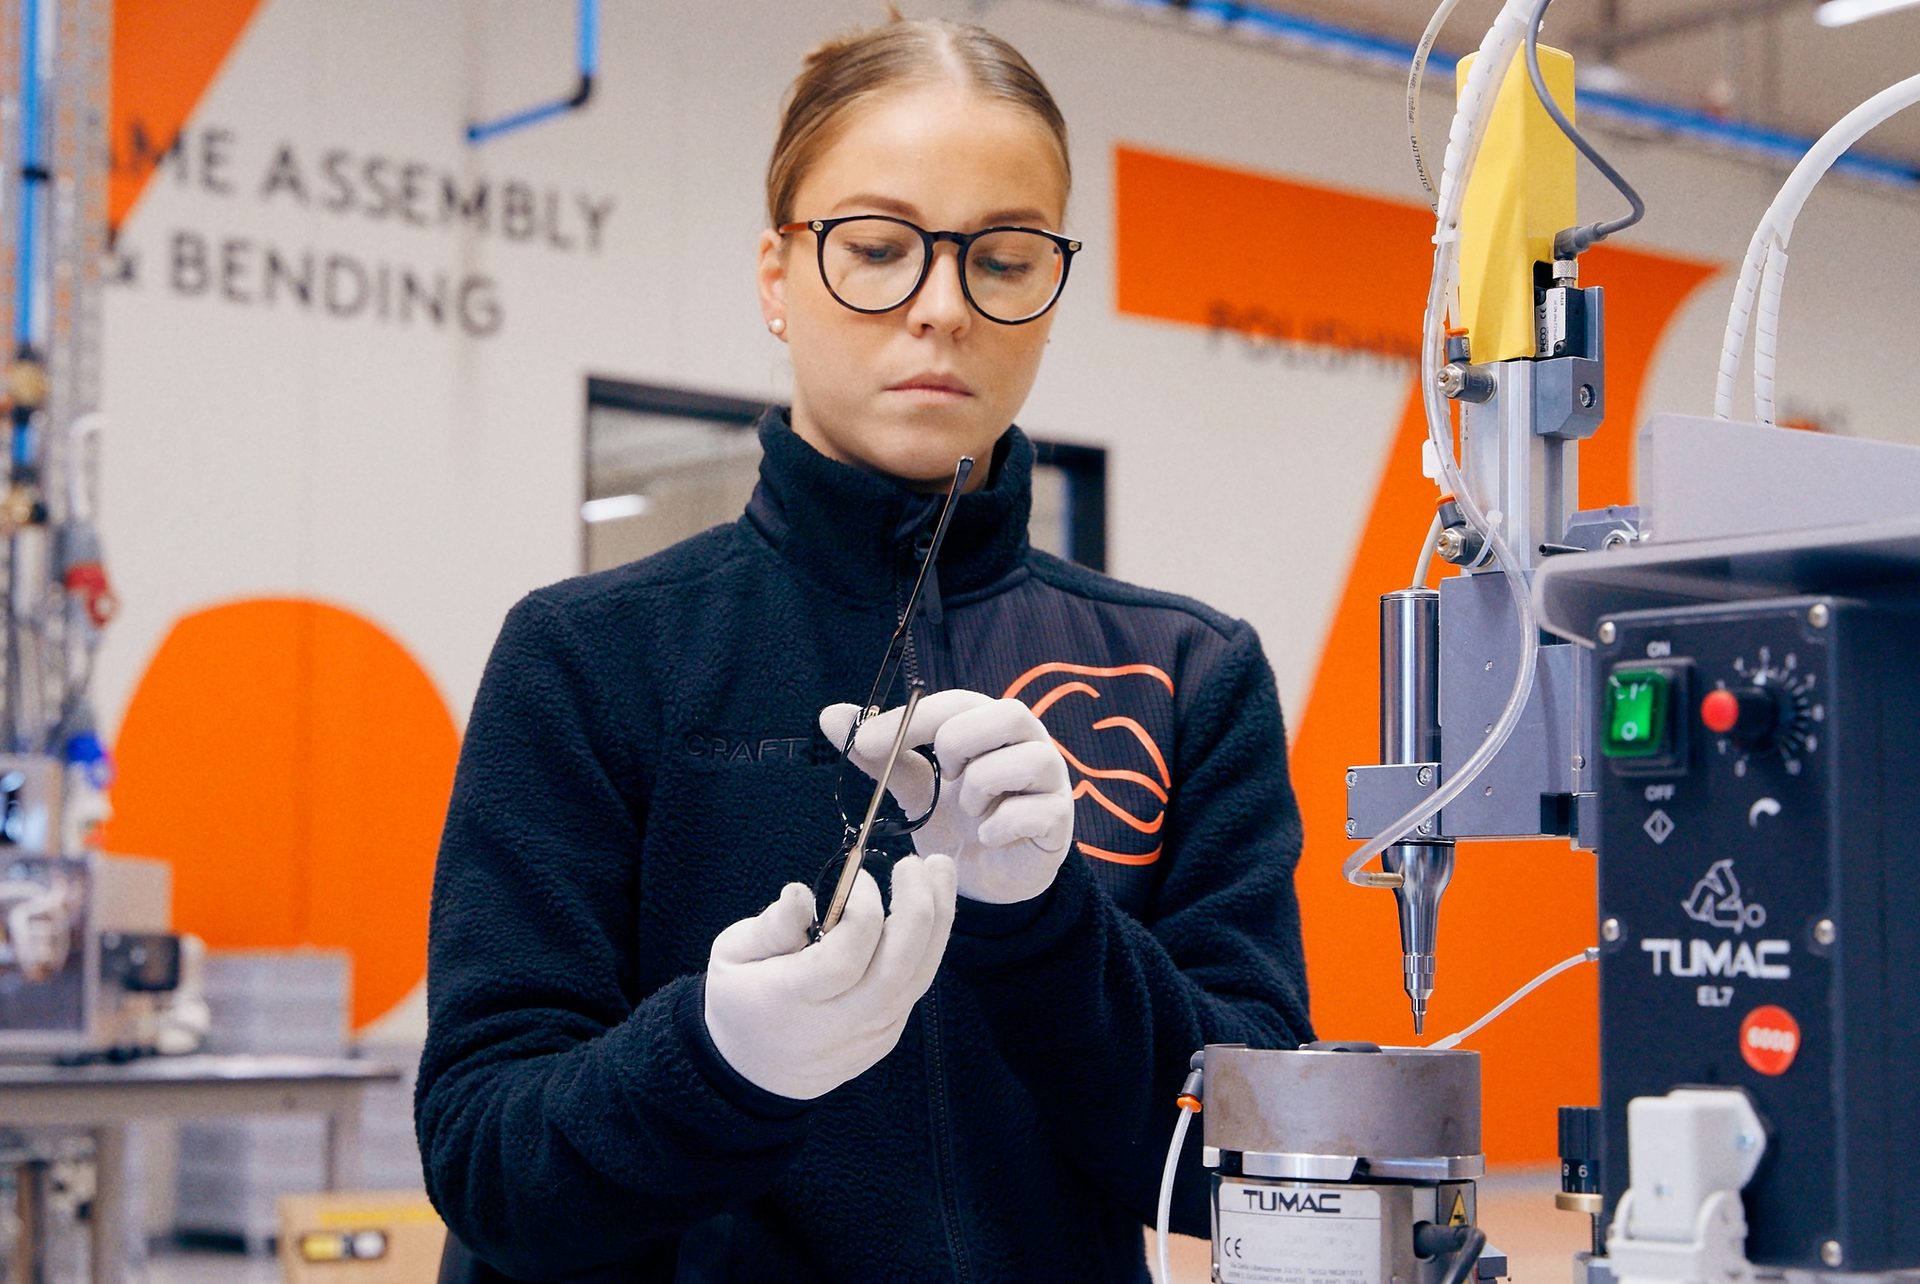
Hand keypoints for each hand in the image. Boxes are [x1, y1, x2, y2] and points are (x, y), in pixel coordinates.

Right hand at [703, 854, 955, 1100]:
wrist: (757, 1072)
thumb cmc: (741, 998)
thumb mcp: (732, 955)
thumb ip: (769, 926)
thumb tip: (800, 893)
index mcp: (791, 1002)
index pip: (844, 958)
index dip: (861, 911)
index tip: (858, 875)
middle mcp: (839, 1023)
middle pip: (895, 970)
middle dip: (916, 910)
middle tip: (914, 864)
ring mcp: (869, 1034)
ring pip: (918, 977)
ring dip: (938, 920)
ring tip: (940, 870)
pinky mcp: (887, 1035)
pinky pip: (916, 986)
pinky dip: (929, 943)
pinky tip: (932, 907)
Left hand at [821, 691, 1073, 905]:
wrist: (983, 882)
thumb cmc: (954, 822)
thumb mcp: (913, 788)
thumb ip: (880, 754)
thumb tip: (829, 715)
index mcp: (990, 724)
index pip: (958, 701)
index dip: (913, 719)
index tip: (868, 744)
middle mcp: (1028, 742)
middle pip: (1007, 714)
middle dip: (960, 745)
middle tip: (944, 777)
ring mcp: (1050, 780)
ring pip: (1025, 760)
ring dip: (980, 789)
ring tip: (970, 812)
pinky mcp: (1059, 819)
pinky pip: (1034, 811)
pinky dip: (998, 827)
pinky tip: (986, 838)